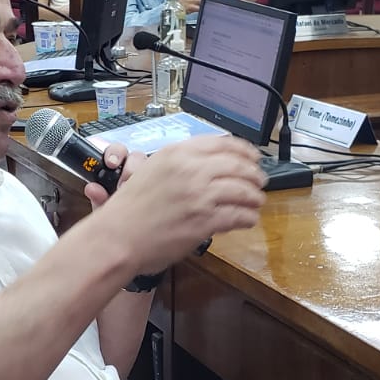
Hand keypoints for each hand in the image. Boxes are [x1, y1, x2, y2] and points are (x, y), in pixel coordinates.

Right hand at [94, 136, 265, 273]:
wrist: (118, 236)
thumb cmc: (129, 208)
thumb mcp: (151, 170)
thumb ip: (179, 163)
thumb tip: (209, 163)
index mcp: (176, 153)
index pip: (222, 143)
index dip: (243, 150)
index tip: (252, 156)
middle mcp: (190, 170)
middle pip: (237, 165)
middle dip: (254, 174)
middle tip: (260, 180)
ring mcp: (199, 195)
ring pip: (242, 190)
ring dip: (254, 196)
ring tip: (257, 201)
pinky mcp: (205, 220)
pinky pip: (238, 215)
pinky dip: (248, 217)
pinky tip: (249, 219)